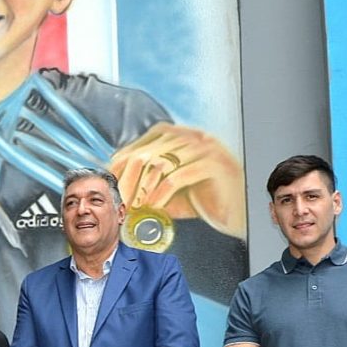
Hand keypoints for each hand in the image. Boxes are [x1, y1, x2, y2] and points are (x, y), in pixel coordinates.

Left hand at [109, 122, 246, 239]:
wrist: (237, 211)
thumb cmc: (202, 200)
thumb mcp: (168, 189)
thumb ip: (145, 182)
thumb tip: (116, 188)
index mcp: (178, 135)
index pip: (139, 145)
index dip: (121, 167)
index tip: (109, 187)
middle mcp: (191, 136)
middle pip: (146, 154)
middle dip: (129, 180)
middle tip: (119, 201)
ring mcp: (205, 148)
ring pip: (160, 164)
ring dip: (142, 189)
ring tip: (133, 207)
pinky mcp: (214, 165)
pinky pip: (177, 178)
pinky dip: (160, 195)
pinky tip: (152, 208)